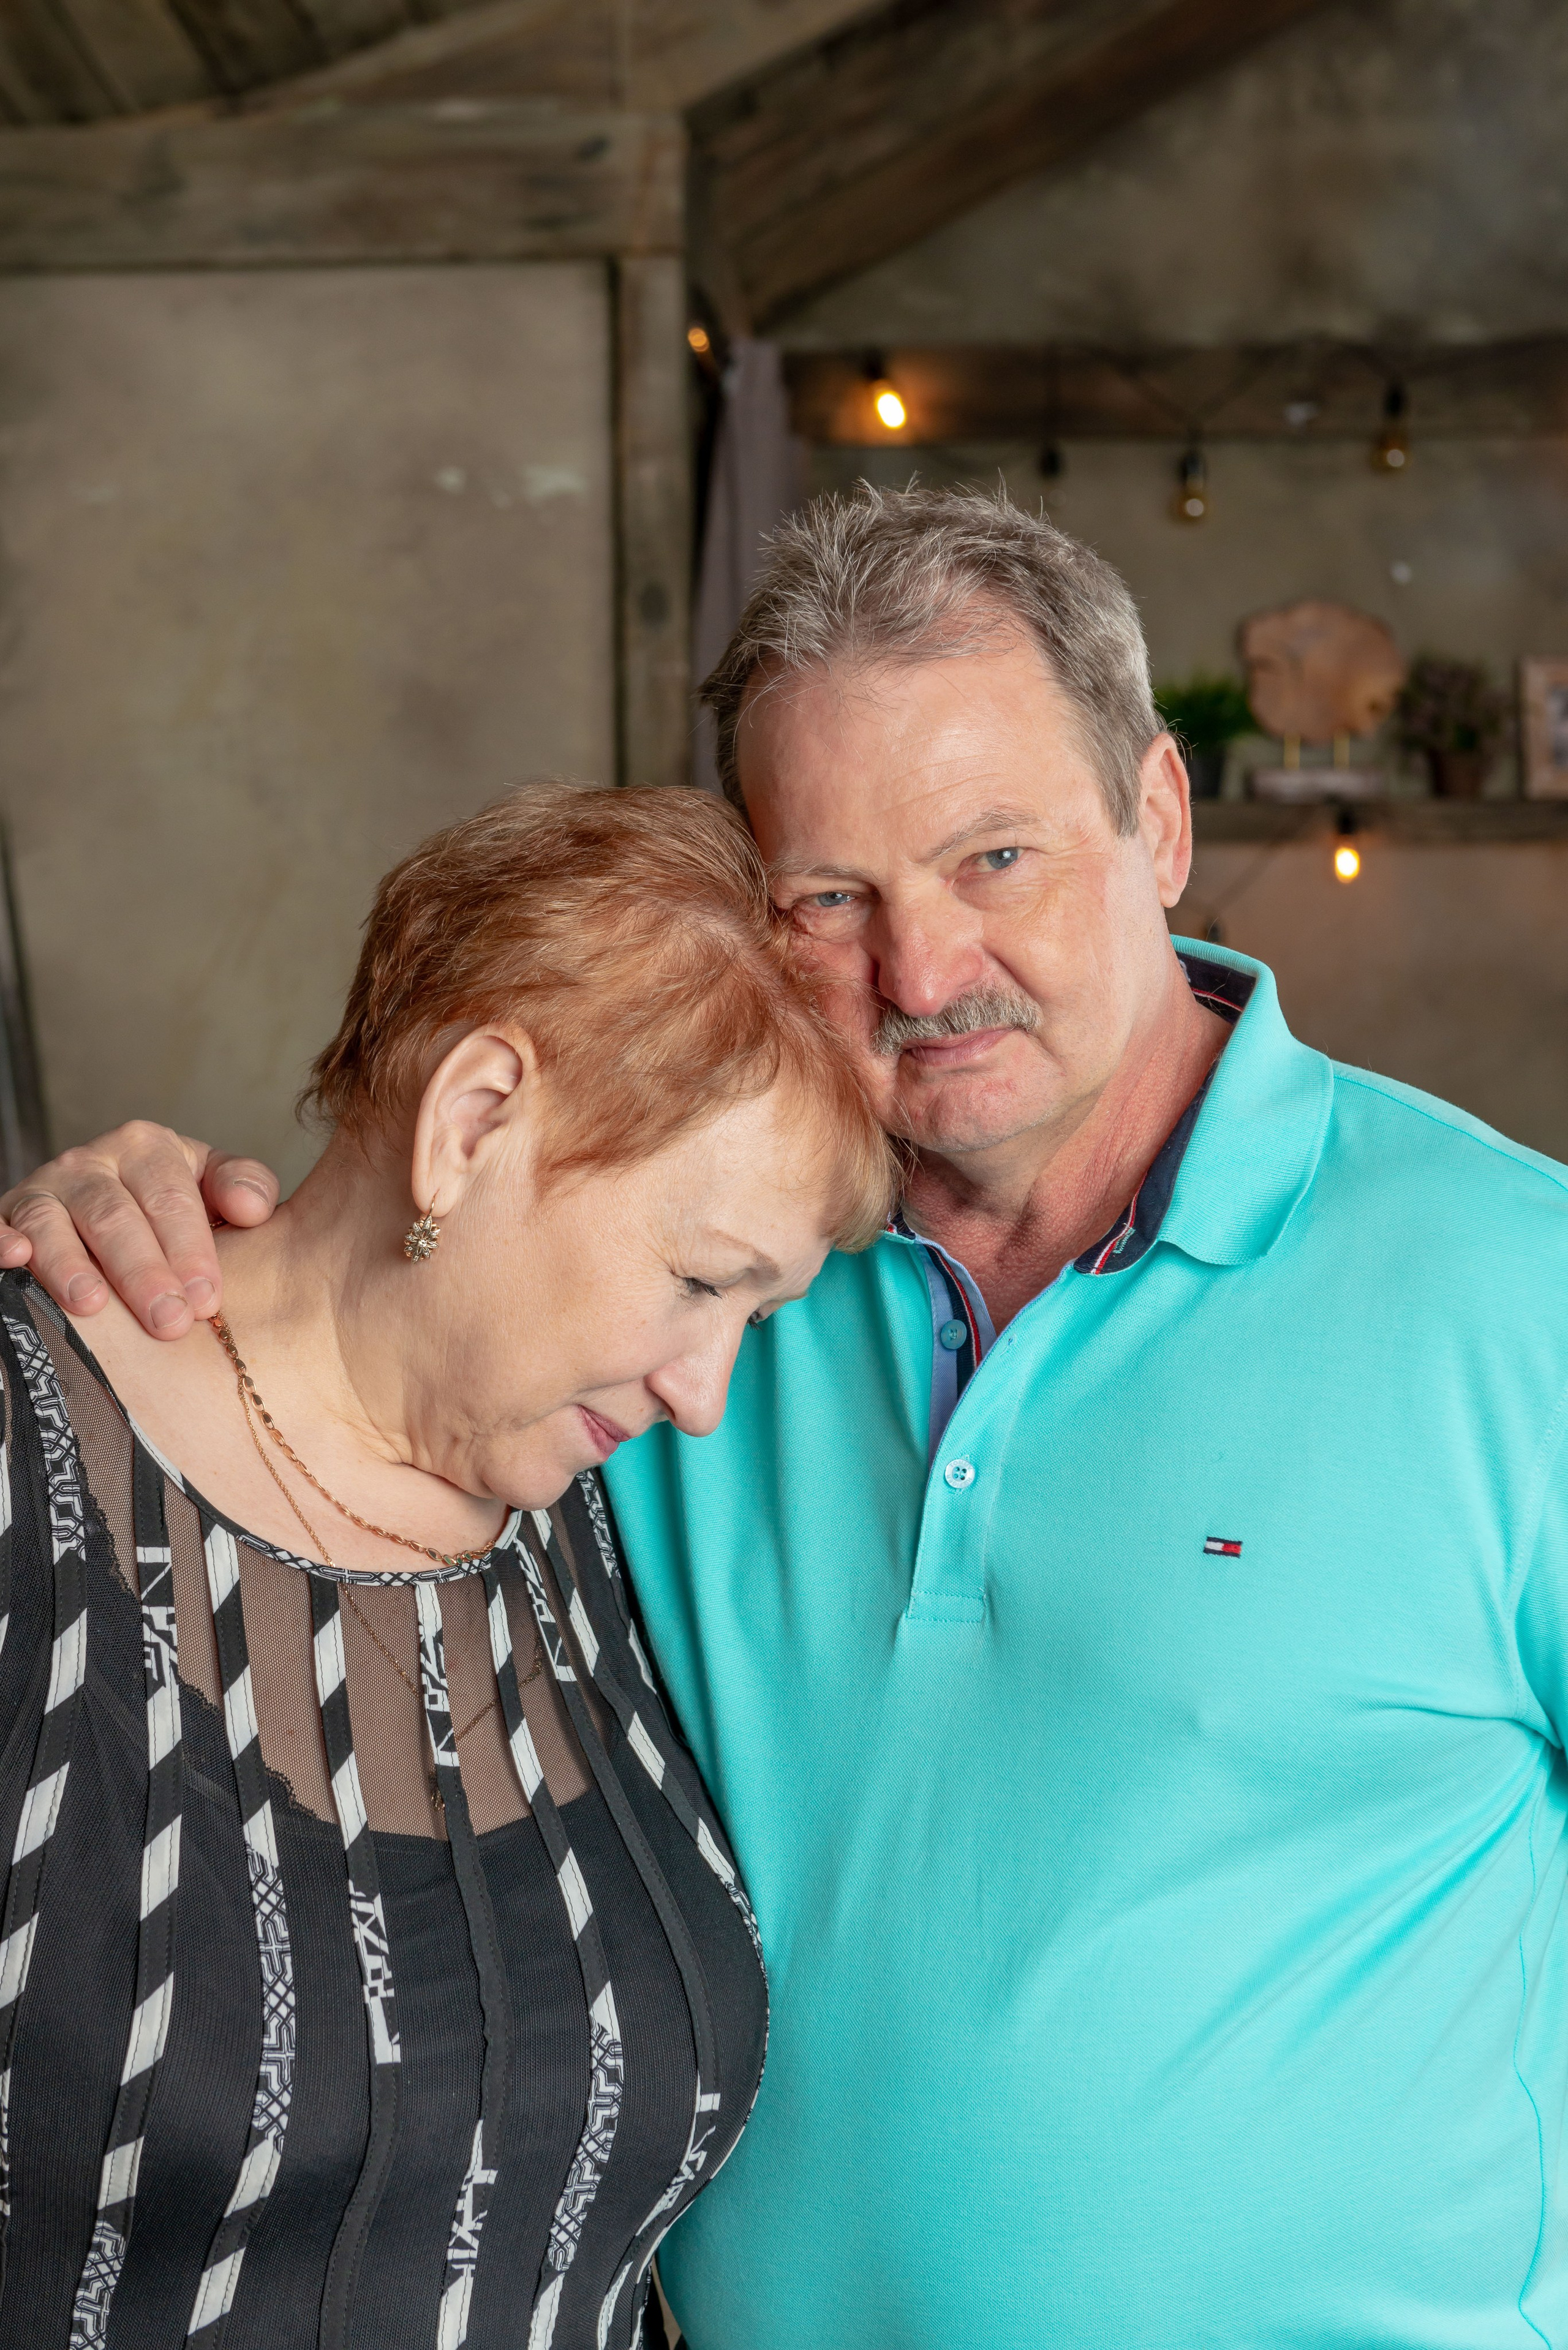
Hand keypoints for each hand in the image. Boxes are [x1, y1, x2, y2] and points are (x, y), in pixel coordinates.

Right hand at [0, 1123, 279, 1338]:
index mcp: (146, 1147)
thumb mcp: (211, 1186)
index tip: (208, 1299)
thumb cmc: (172, 1208)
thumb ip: (244, 1187)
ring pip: (53, 1225)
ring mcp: (43, 1191)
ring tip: (93, 1305)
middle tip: (168, 1322)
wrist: (110, 1207)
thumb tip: (252, 1209)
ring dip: (71, 1266)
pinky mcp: (7, 1218)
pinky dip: (1, 1242)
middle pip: (115, 1216)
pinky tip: (14, 1259)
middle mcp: (89, 1163)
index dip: (190, 1248)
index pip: (170, 1197)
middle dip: (143, 1272)